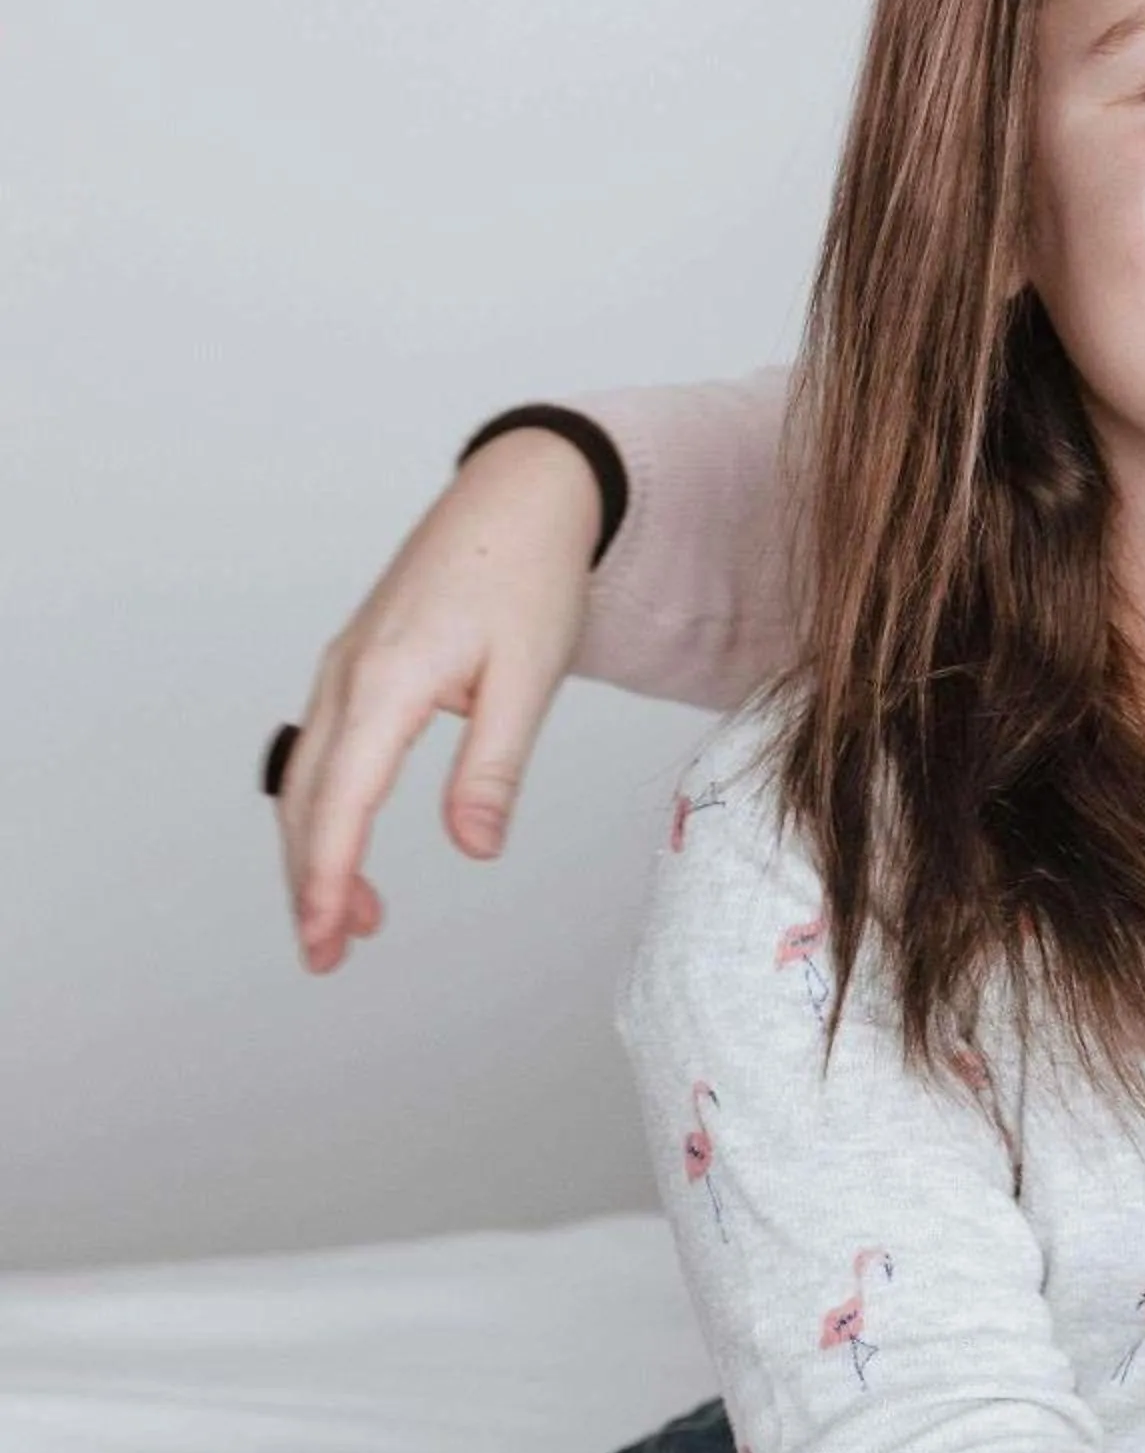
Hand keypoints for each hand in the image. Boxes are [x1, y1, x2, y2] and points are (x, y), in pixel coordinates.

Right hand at [273, 428, 602, 971]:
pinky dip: (330, 806)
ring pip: (309, 779)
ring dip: (319, 851)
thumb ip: (494, 767)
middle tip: (327, 956)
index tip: (327, 938)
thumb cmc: (529, 577)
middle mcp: (348, 674)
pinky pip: (326, 749)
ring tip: (354, 921)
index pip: (341, 802)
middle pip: (306, 801)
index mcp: (386, 682)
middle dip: (311, 884)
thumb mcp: (528, 678)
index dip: (329, 879)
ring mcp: (345, 667)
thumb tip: (474, 849)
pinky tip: (353, 839)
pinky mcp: (359, 664)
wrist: (519, 497)